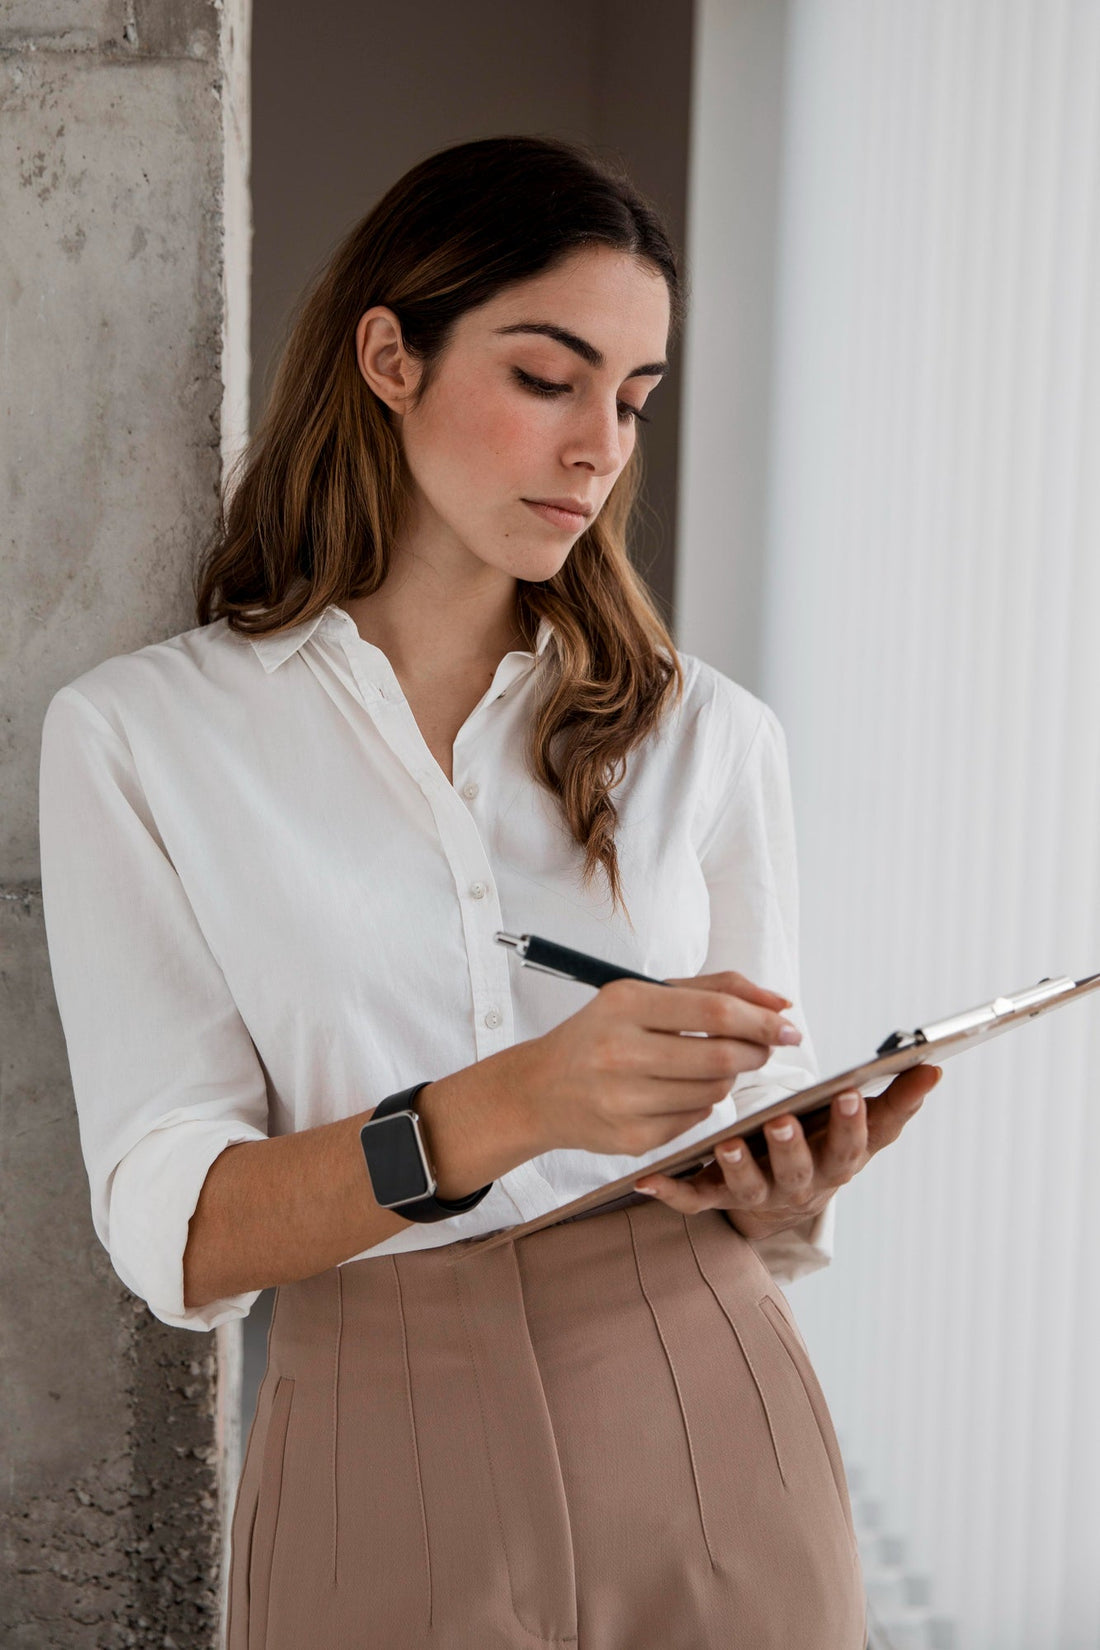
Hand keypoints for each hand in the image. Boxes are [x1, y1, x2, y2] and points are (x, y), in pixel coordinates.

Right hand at [508, 969, 804, 1159]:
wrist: (539, 1090)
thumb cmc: (601, 1034)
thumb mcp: (642, 995)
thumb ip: (712, 990)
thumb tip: (780, 1004)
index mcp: (624, 1004)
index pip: (714, 1012)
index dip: (761, 1020)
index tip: (789, 1026)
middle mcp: (620, 1051)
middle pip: (721, 1057)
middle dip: (757, 1051)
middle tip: (766, 1047)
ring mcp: (624, 1100)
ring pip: (714, 1092)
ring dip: (728, 1077)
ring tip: (712, 1065)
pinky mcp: (631, 1139)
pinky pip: (695, 1120)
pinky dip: (700, 1105)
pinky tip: (679, 1091)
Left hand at [632, 1063, 942, 1237]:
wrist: (783, 1196)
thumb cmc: (825, 1145)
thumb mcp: (863, 1127)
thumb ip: (896, 1099)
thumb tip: (934, 1067)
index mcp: (836, 1162)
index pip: (852, 1146)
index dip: (854, 1124)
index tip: (850, 1094)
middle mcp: (799, 1185)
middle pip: (799, 1171)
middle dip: (791, 1147)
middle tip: (780, 1121)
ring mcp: (757, 1194)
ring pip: (747, 1186)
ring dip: (736, 1166)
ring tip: (724, 1142)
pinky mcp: (718, 1198)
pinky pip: (693, 1200)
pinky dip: (670, 1193)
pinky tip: (647, 1181)